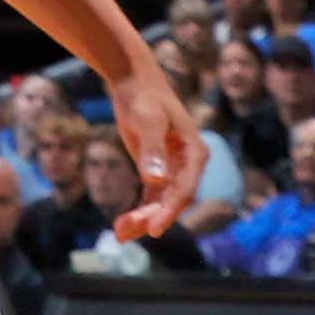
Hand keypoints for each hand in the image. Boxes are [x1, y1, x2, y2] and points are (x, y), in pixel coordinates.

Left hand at [107, 69, 201, 242]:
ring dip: (143, 218)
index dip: (170, 210)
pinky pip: (151, 197)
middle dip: (151, 217)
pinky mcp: (158, 172)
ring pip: (161, 202)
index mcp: (195, 153)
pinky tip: (123, 225)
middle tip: (126, 230)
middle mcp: (188, 166)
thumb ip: (152, 149)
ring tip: (120, 233)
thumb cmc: (144, 97)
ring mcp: (174, 170)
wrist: (135, 82)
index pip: (185, 189)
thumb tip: (156, 180)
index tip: (154, 229)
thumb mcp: (147, 119)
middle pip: (173, 200)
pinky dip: (139, 211)